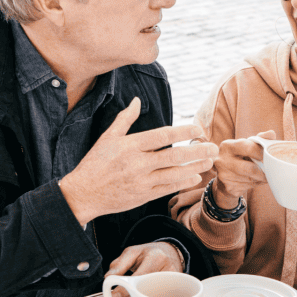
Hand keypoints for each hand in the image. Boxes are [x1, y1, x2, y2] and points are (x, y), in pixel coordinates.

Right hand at [59, 98, 218, 224]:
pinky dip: (183, 182)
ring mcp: (141, 181)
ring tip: (209, 161)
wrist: (83, 194)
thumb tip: (136, 100)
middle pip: (174, 155)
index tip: (198, 129)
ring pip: (175, 174)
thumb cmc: (95, 163)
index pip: (162, 135)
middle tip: (214, 146)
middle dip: (197, 150)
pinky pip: (168, 189)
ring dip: (195, 167)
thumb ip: (124, 119)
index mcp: (129, 146)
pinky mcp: (143, 196)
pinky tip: (195, 177)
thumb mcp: (107, 138)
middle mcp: (137, 163)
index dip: (183, 131)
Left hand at [104, 241, 185, 296]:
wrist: (171, 254)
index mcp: (156, 258)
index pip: (138, 278)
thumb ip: (118, 264)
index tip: (113, 296)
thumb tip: (108, 278)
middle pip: (146, 292)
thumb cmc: (151, 254)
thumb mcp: (133, 252)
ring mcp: (174, 284)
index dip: (123, 290)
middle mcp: (168, 270)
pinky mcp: (178, 292)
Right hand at [211, 130, 275, 208]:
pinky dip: (255, 185)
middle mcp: (222, 160)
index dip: (262, 153)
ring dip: (261, 179)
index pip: (248, 148)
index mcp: (227, 146)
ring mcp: (223, 175)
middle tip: (272, 171)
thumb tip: (271, 134)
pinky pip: (247, 187)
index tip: (271, 156)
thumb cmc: (240, 156)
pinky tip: (255, 181)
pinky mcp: (227, 188)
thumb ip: (259, 139)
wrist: (224, 175)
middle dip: (263, 172)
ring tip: (265, 176)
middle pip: (249, 169)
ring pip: (250, 180)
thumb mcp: (246, 145)